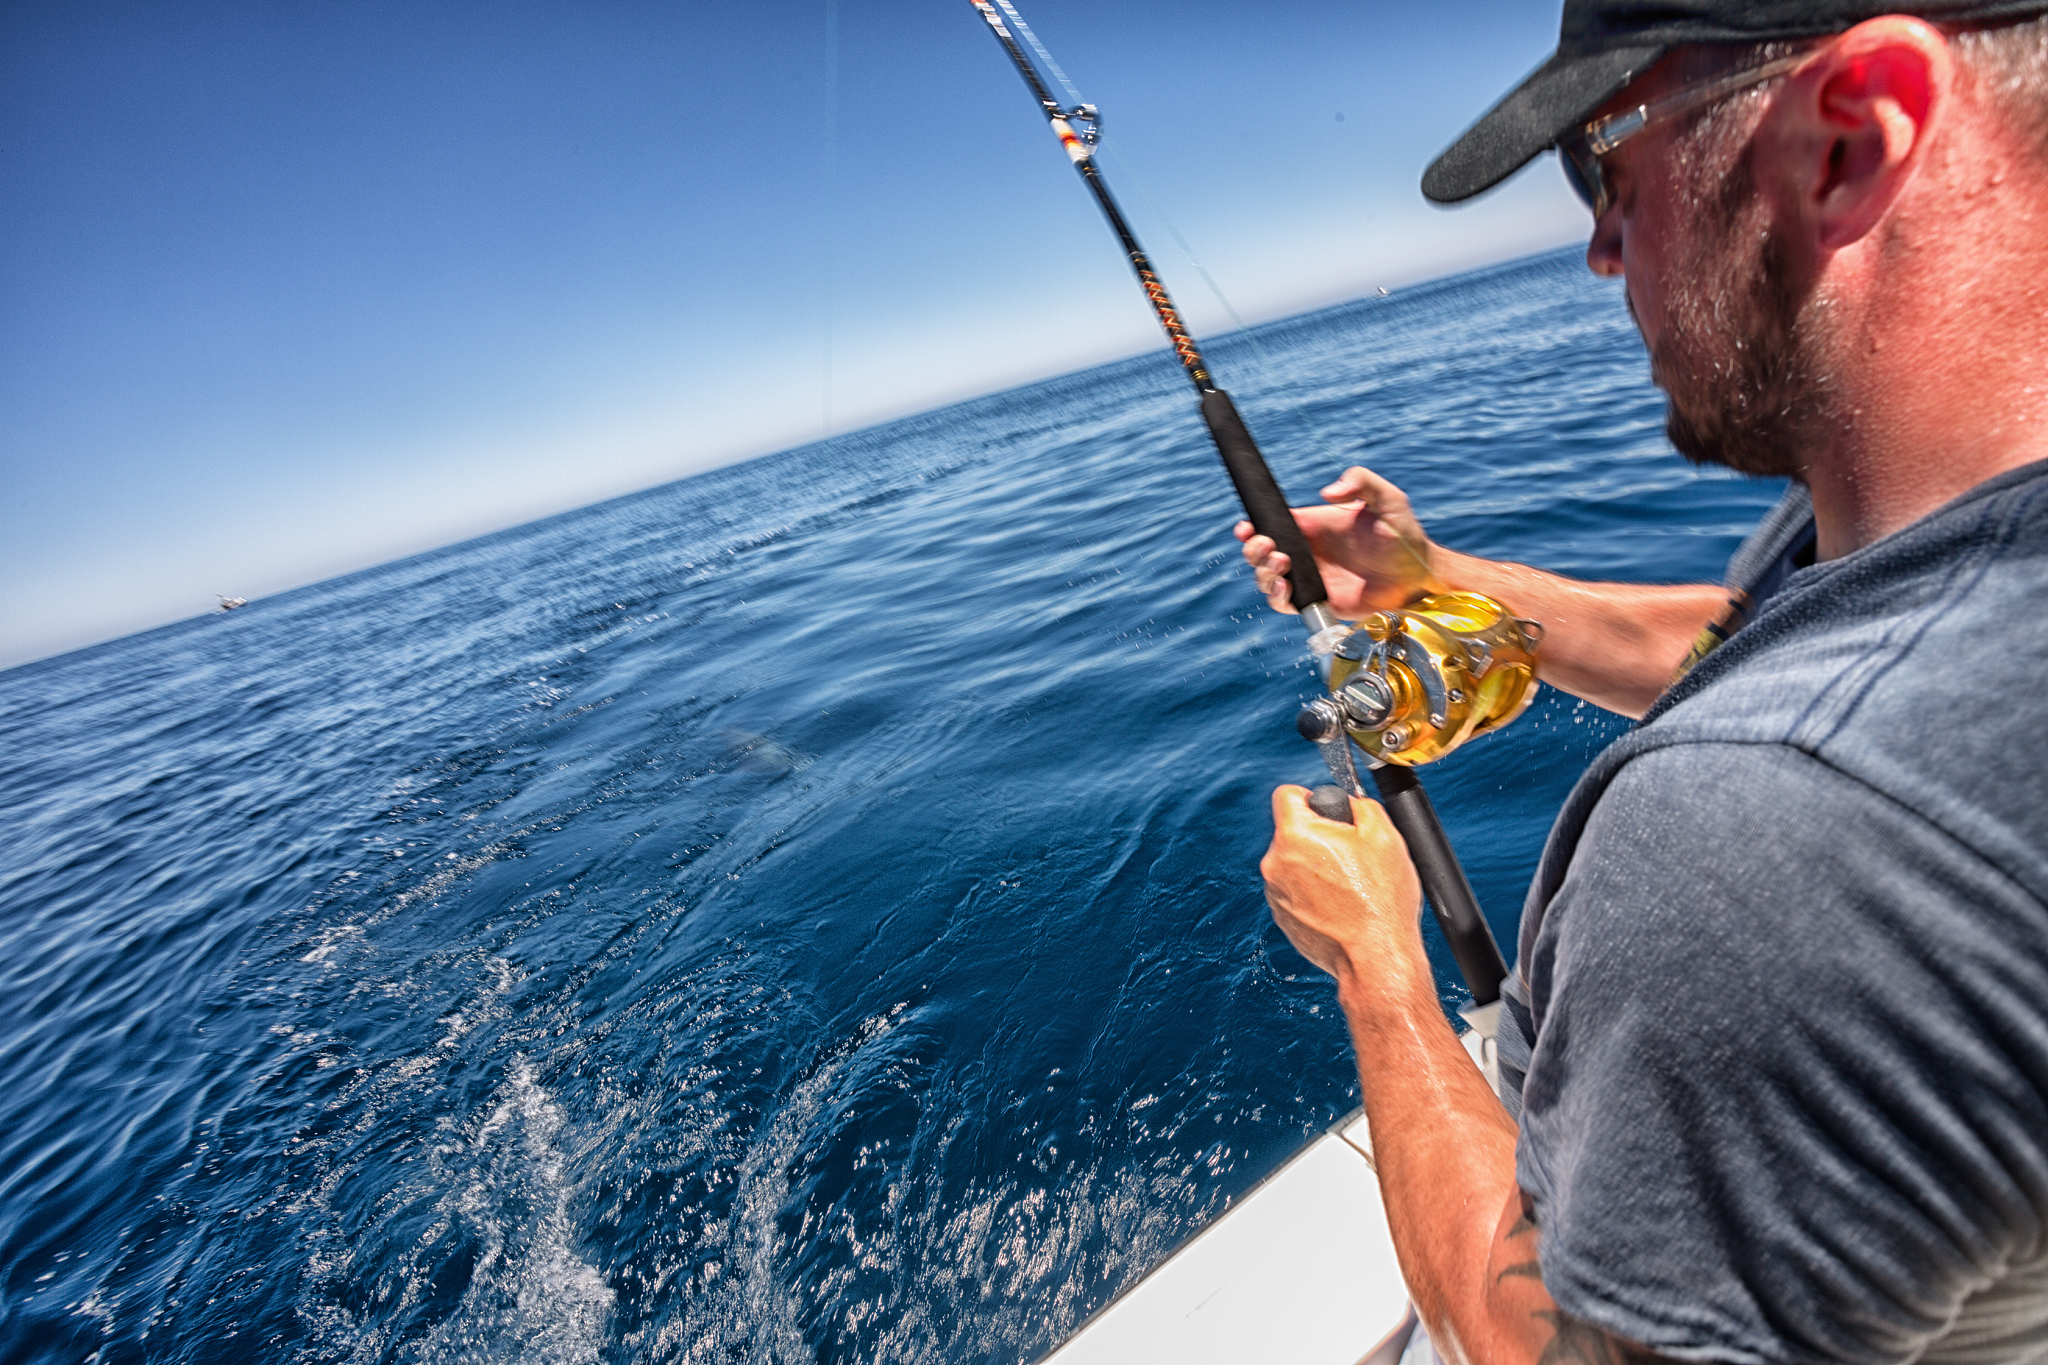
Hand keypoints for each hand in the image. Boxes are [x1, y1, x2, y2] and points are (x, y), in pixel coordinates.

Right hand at [1235, 466, 1444, 615]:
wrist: (1417, 575)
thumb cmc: (1403, 535)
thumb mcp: (1386, 499)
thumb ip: (1360, 481)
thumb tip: (1327, 492)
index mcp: (1313, 525)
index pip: (1271, 524)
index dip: (1252, 527)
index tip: (1246, 528)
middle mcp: (1306, 552)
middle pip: (1260, 552)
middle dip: (1253, 550)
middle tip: (1269, 548)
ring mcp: (1310, 578)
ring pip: (1266, 578)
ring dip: (1263, 573)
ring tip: (1283, 565)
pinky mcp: (1317, 601)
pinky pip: (1284, 603)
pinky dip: (1277, 597)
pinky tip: (1286, 587)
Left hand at [1261, 785, 1425, 986]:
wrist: (1375, 955)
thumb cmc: (1381, 897)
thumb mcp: (1385, 834)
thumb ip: (1361, 806)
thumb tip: (1350, 804)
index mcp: (1295, 835)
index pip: (1287, 794)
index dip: (1310, 797)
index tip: (1327, 811)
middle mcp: (1275, 863)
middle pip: (1291, 832)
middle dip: (1317, 836)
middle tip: (1350, 854)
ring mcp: (1275, 893)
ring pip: (1292, 863)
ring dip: (1314, 866)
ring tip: (1349, 884)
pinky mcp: (1281, 917)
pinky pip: (1293, 891)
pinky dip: (1312, 893)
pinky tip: (1340, 904)